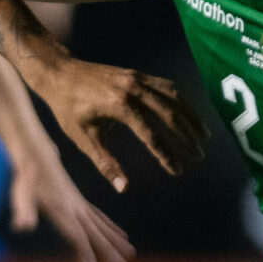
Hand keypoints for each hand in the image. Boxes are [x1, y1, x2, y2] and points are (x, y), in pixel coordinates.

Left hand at [9, 151, 132, 261]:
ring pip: (102, 225)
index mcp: (61, 210)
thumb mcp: (20, 194)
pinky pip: (100, 218)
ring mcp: (81, 204)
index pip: (76, 235)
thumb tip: (21, 227)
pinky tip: (122, 236)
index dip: (84, 252)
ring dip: (116, 241)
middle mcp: (76, 208)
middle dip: (108, 251)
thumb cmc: (26, 178)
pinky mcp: (81, 202)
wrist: (37, 155)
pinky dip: (112, 228)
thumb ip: (23, 210)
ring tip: (131, 254)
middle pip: (95, 233)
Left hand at [25, 56, 203, 188]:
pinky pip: (166, 87)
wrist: (59, 73)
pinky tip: (188, 115)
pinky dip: (180, 101)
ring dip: (190, 118)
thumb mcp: (82, 138)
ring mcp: (137, 79)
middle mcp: (133, 89)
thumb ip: (105, 163)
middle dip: (186, 138)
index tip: (177, 170)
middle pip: (169, 116)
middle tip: (198, 156)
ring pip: (173, 98)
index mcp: (119, 106)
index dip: (166, 155)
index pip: (151, 135)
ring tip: (203, 137)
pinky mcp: (137, 74)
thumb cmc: (68, 108)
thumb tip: (123, 188)